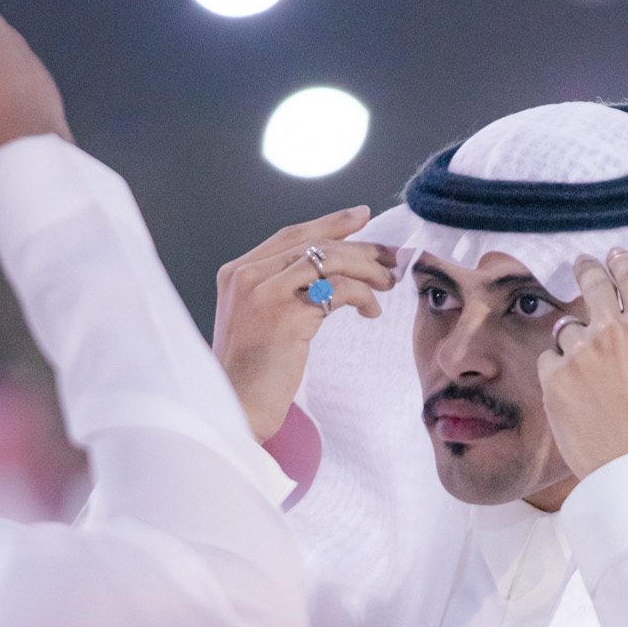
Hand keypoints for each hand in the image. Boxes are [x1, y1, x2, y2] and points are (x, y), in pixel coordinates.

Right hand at [213, 212, 396, 440]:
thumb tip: (327, 275)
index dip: (331, 223)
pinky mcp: (286, 317)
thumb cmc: (252, 375)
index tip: (363, 216)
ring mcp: (265, 294)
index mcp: (237, 272)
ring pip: (329, 261)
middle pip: (315, 243)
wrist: (236, 410)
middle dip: (360, 246)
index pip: (291, 235)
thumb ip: (279, 292)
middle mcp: (247, 276)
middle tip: (391, 256)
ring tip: (388, 283)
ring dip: (367, 269)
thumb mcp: (257, 321)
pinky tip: (371, 310)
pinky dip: (362, 295)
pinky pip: (337, 291)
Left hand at [536, 250, 627, 481]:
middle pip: (593, 281)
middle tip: (581, 262)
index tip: (612, 255)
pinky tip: (571, 398)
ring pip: (565, 329)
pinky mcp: (554, 374)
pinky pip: (548, 361)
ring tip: (585, 379)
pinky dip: (555, 374)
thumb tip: (611, 324)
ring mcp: (581, 351)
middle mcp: (613, 331)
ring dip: (570, 345)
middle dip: (586, 268)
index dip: (620, 261)